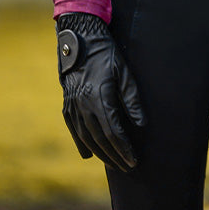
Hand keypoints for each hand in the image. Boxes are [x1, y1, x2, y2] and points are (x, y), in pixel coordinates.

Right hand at [55, 13, 144, 170]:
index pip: (114, 131)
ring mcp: (72, 106)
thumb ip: (132, 97)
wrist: (79, 42)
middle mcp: (83, 106)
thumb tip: (142, 123)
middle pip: (100, 138)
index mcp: (99, 97)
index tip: (134, 160)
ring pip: (86, 137)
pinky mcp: (66, 105)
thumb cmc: (107, 54)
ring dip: (100, 153)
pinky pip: (74, 130)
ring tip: (113, 163)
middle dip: (115, 155)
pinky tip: (89, 154)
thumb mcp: (124, 72)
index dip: (124, 148)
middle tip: (128, 167)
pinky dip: (82, 144)